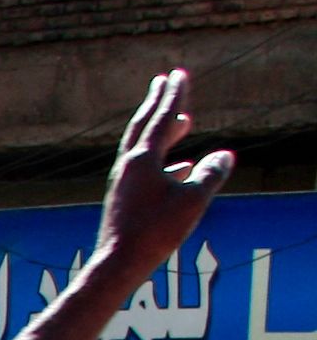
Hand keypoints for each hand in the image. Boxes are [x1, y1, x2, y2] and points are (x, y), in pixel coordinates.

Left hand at [94, 69, 234, 284]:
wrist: (116, 265)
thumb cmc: (154, 233)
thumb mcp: (192, 201)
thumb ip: (210, 175)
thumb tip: (223, 156)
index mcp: (142, 160)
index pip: (160, 119)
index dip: (172, 96)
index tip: (178, 74)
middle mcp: (127, 167)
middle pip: (143, 126)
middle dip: (157, 103)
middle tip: (163, 81)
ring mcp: (123, 183)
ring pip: (144, 149)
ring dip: (163, 132)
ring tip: (182, 123)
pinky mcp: (123, 200)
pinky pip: (145, 172)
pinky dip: (164, 162)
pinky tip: (180, 169)